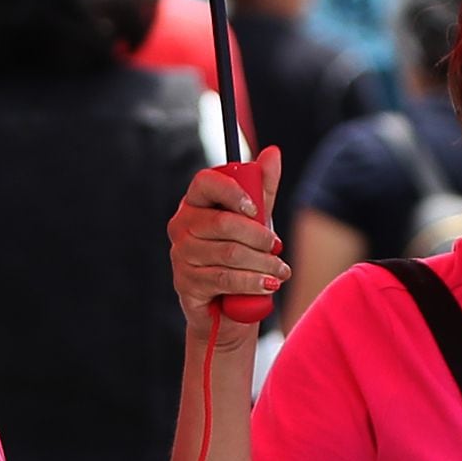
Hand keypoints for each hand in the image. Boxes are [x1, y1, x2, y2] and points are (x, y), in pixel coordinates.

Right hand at [167, 145, 284, 337]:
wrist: (227, 308)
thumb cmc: (240, 257)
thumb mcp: (254, 222)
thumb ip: (263, 189)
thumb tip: (272, 152)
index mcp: (195, 204)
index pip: (204, 183)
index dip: (231, 191)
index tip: (256, 208)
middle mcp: (181, 226)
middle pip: (222, 223)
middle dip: (258, 236)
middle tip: (277, 246)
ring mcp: (180, 255)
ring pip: (228, 253)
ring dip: (262, 264)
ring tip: (281, 271)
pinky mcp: (185, 282)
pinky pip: (224, 278)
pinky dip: (252, 282)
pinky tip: (268, 285)